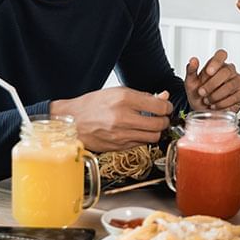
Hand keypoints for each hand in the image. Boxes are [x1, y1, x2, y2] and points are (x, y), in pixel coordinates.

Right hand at [50, 87, 171, 151]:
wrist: (72, 122)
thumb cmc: (92, 105)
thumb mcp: (117, 92)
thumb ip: (143, 96)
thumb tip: (164, 97)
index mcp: (124, 99)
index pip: (159, 106)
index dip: (167, 107)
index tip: (166, 107)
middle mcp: (123, 118)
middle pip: (159, 124)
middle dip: (164, 120)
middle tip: (161, 117)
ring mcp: (121, 134)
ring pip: (153, 137)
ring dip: (156, 131)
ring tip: (151, 125)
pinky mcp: (118, 147)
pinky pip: (141, 144)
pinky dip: (144, 138)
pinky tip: (138, 131)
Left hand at [184, 49, 239, 112]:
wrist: (203, 111)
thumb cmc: (199, 95)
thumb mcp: (191, 83)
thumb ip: (191, 70)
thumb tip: (193, 60)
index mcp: (217, 64)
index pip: (221, 55)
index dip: (216, 62)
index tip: (208, 72)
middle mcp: (230, 70)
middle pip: (226, 72)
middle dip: (212, 84)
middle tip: (202, 92)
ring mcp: (238, 81)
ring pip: (230, 85)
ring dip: (216, 95)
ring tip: (207, 101)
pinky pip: (235, 97)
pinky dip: (222, 103)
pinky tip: (215, 105)